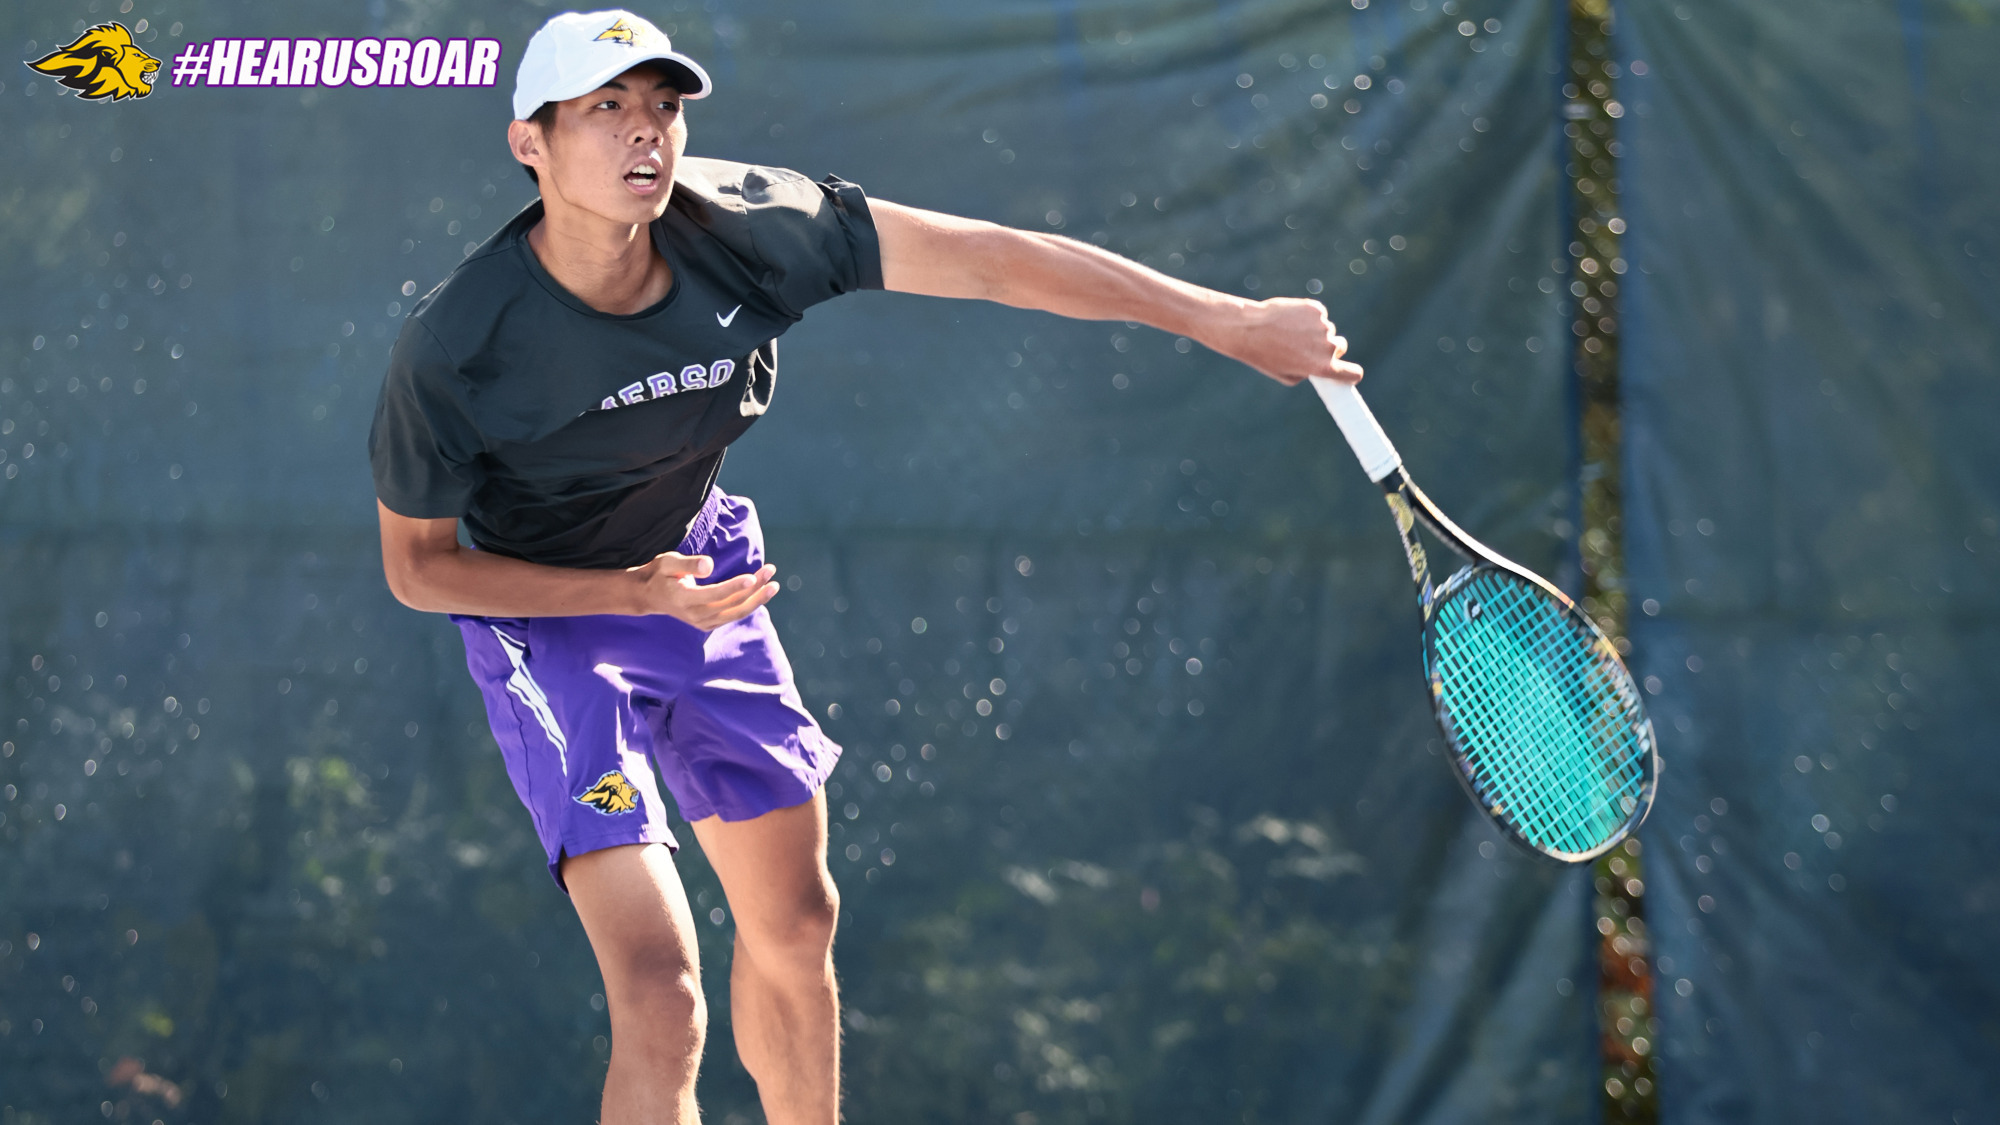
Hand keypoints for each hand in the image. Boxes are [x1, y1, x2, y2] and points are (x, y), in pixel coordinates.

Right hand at [629, 552, 779, 628]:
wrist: (650, 596)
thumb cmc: (660, 574)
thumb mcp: (667, 562)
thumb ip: (688, 564)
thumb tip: (709, 565)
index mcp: (684, 599)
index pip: (715, 594)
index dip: (734, 586)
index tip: (752, 577)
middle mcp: (695, 615)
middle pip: (731, 604)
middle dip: (754, 589)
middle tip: (770, 571)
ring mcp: (703, 623)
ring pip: (736, 613)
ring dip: (757, 599)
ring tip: (773, 584)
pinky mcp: (709, 624)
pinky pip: (733, 615)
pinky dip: (749, 605)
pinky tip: (761, 592)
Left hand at [1211, 297, 1363, 386]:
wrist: (1249, 329)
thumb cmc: (1265, 356)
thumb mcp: (1287, 376)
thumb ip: (1308, 373)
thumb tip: (1320, 367)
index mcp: (1322, 367)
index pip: (1353, 373)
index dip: (1351, 374)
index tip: (1348, 373)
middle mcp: (1327, 346)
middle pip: (1340, 347)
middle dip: (1328, 348)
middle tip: (1305, 347)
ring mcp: (1323, 325)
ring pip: (1326, 329)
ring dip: (1314, 331)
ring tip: (1289, 332)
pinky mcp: (1316, 308)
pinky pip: (1318, 315)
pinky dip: (1308, 317)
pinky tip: (1290, 320)